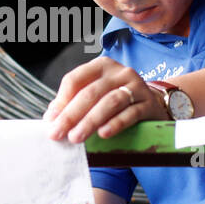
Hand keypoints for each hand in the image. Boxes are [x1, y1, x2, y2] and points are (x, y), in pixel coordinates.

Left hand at [43, 56, 166, 142]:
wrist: (153, 104)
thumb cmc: (118, 101)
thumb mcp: (96, 96)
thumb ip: (74, 103)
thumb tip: (51, 118)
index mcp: (101, 66)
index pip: (75, 79)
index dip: (61, 100)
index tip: (51, 120)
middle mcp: (119, 72)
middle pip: (90, 92)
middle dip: (71, 115)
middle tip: (58, 134)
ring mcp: (136, 86)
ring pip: (110, 102)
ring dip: (90, 121)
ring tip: (76, 137)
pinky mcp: (148, 104)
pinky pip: (131, 113)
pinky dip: (116, 123)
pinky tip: (103, 134)